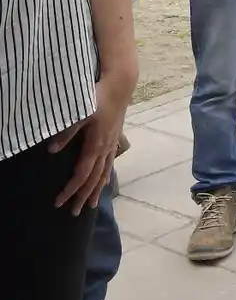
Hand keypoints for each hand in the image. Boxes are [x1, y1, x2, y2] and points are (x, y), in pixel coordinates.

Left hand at [50, 69, 135, 213]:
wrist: (119, 86)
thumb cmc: (97, 98)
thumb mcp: (79, 113)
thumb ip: (66, 133)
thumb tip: (52, 151)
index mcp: (96, 145)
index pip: (82, 174)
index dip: (70, 189)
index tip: (59, 202)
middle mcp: (105, 149)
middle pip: (94, 179)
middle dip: (83, 196)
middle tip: (74, 213)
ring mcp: (111, 145)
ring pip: (103, 174)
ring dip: (95, 190)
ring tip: (90, 205)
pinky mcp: (113, 140)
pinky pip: (109, 164)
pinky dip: (105, 177)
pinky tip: (104, 182)